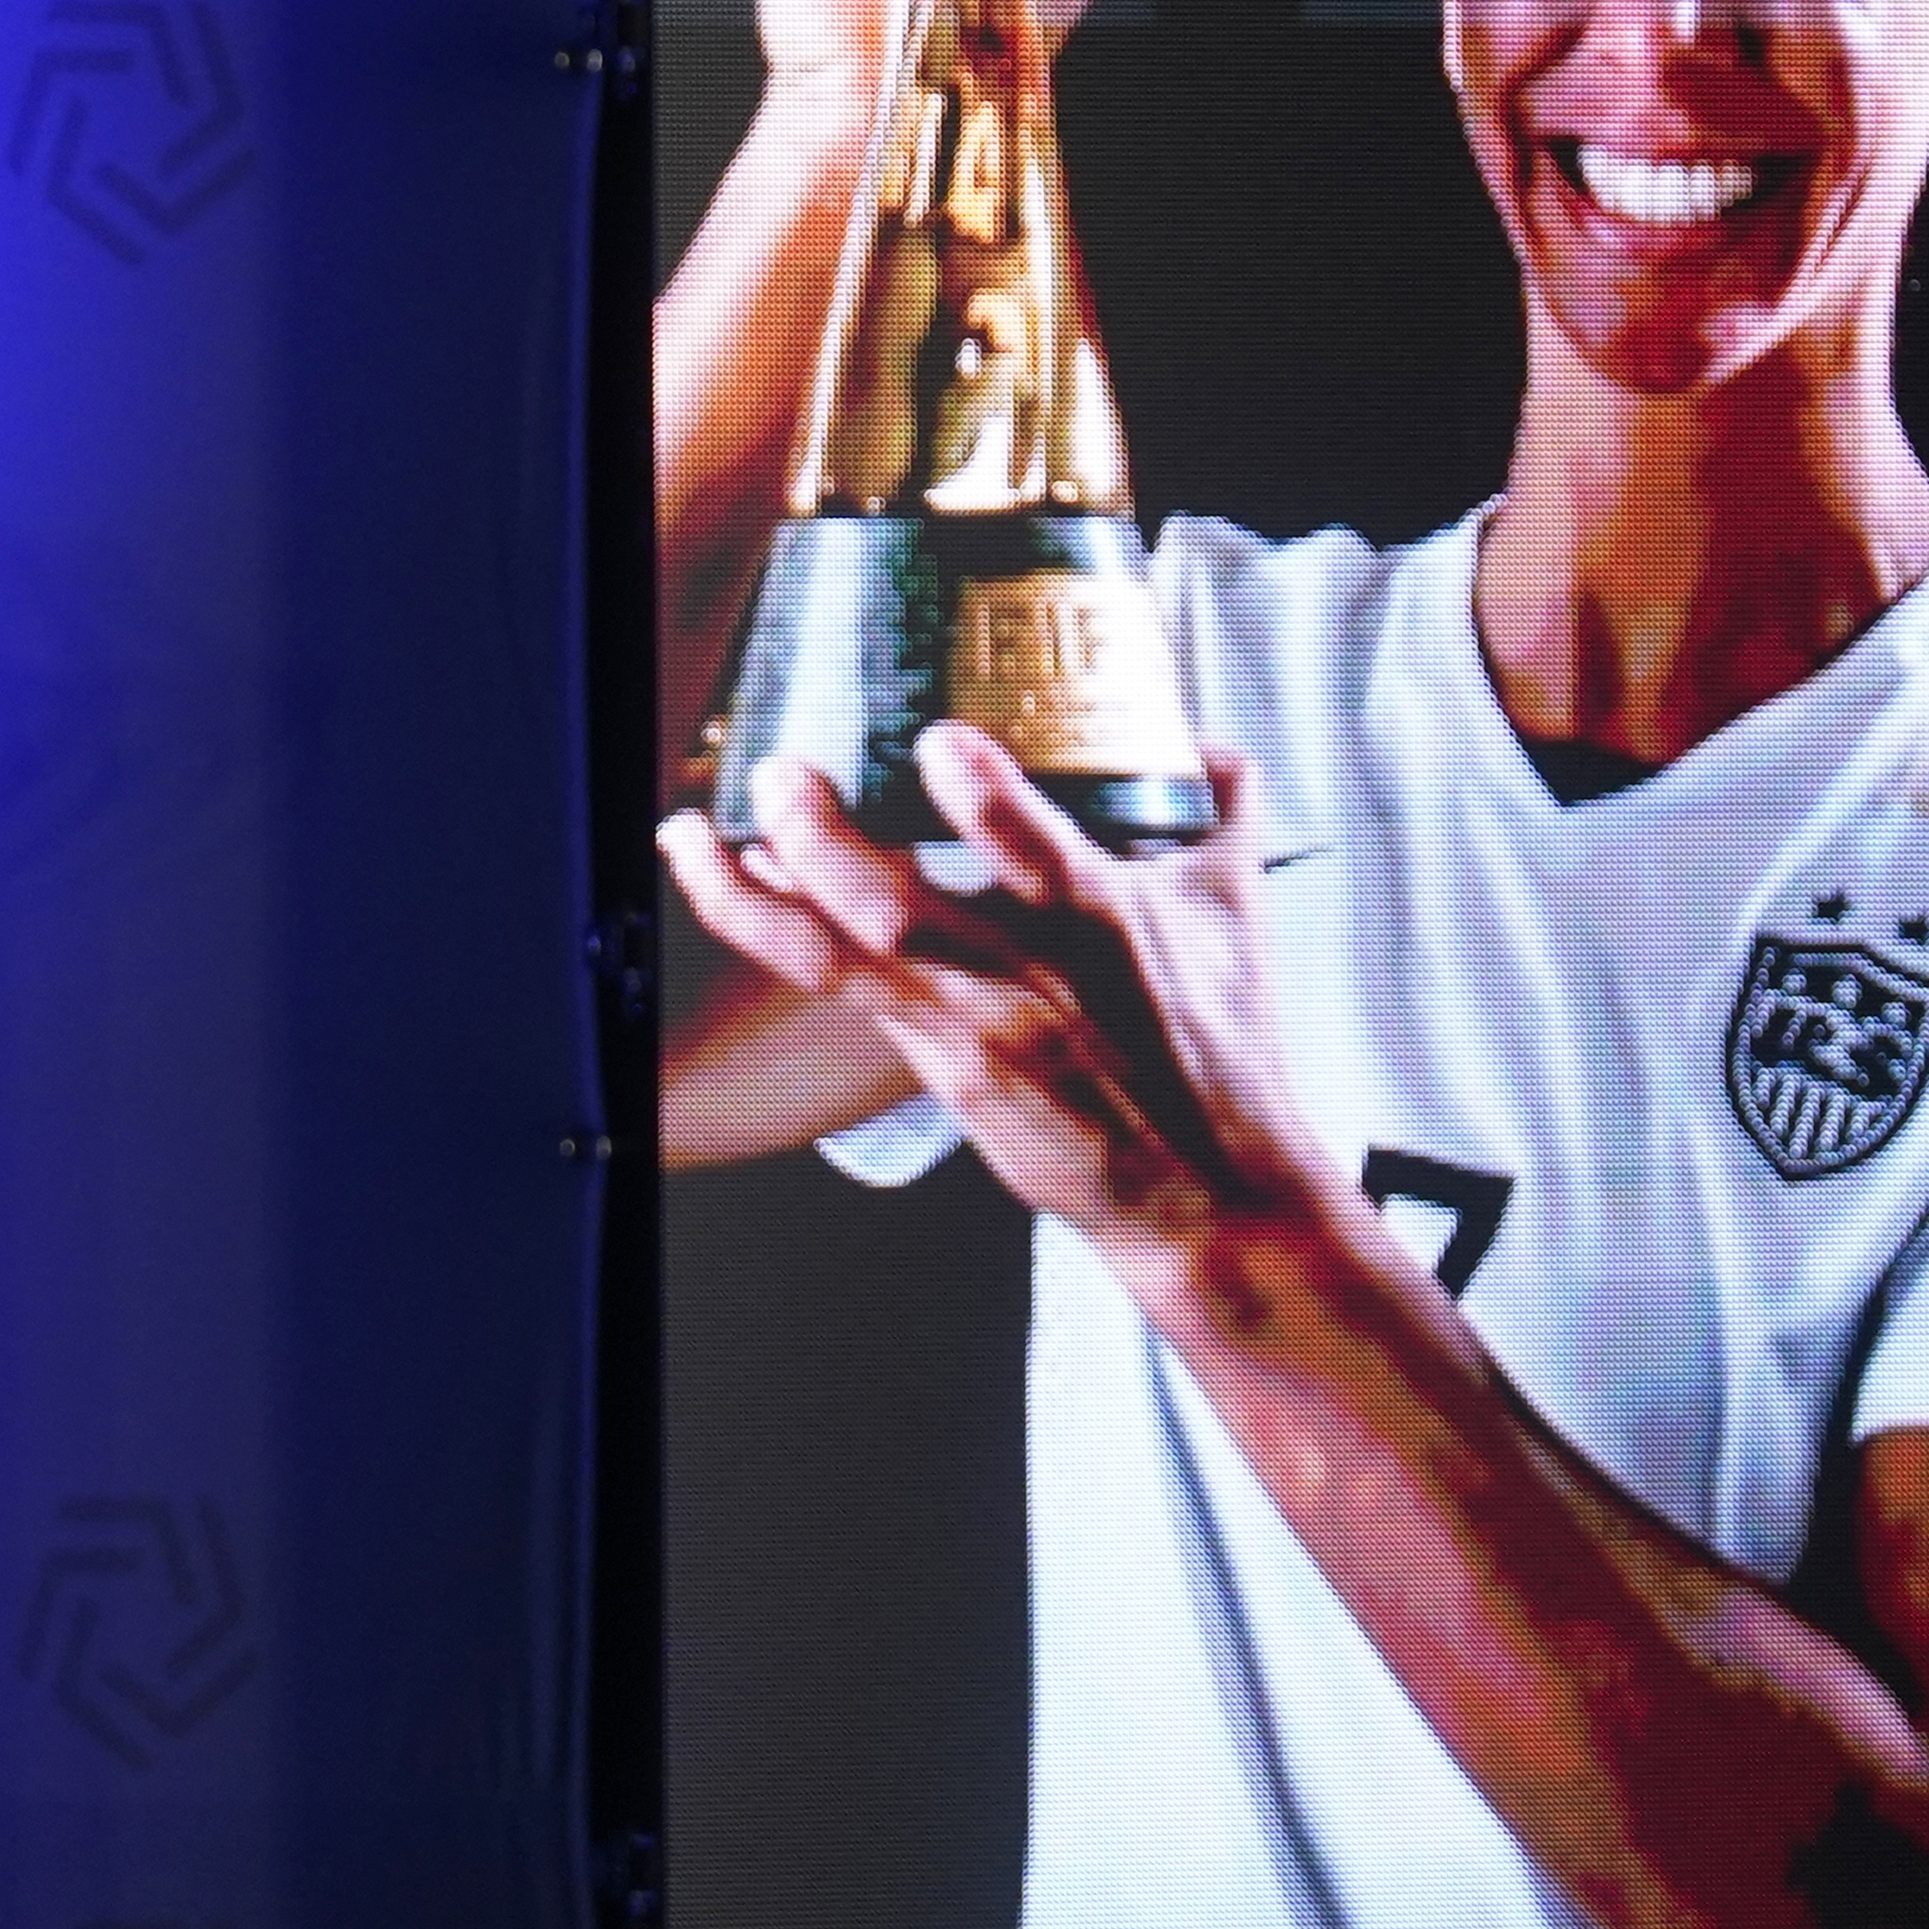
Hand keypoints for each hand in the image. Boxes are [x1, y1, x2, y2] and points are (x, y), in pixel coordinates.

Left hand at [657, 723, 1335, 1279]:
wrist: (1208, 1191)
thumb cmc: (1221, 1052)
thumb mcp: (1237, 915)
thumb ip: (1217, 814)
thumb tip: (1211, 745)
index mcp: (1105, 923)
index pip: (1039, 852)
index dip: (982, 797)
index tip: (938, 738)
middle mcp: (1024, 975)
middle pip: (897, 909)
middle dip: (822, 838)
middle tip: (779, 772)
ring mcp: (970, 1026)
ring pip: (837, 958)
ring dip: (752, 895)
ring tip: (691, 833)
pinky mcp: (941, 1065)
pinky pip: (839, 989)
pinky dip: (780, 929)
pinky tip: (736, 883)